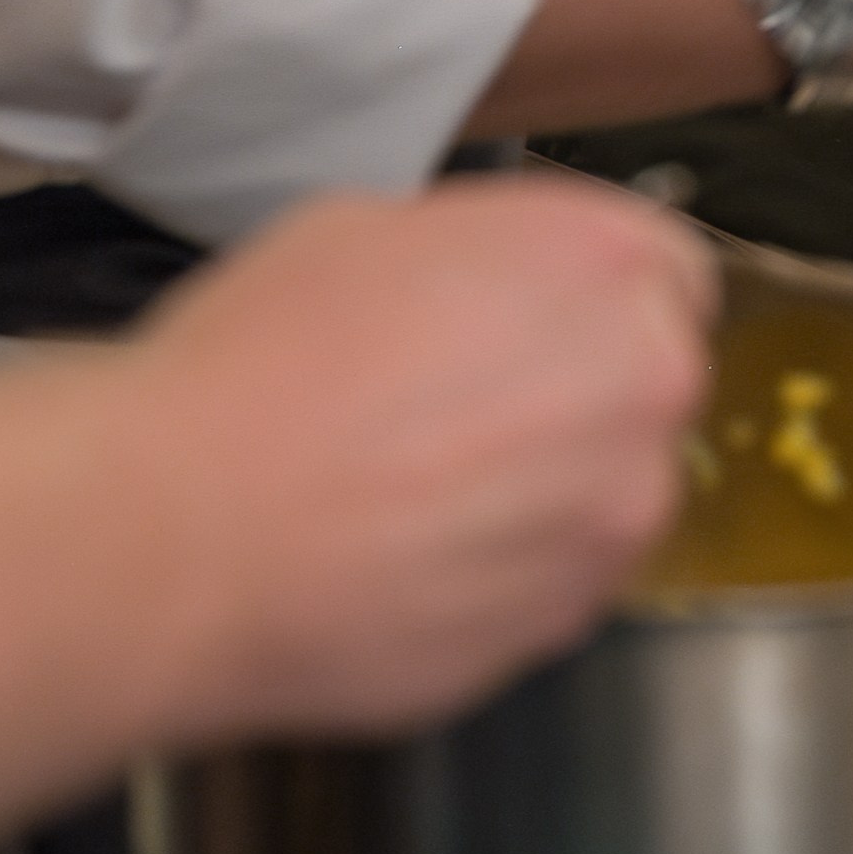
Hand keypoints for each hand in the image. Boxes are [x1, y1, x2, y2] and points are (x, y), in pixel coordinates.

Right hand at [133, 180, 715, 739]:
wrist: (180, 530)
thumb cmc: (258, 360)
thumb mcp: (364, 230)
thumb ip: (475, 254)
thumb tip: (485, 289)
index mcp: (604, 263)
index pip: (672, 274)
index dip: (598, 299)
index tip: (541, 321)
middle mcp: (643, 389)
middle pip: (649, 385)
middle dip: (580, 392)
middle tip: (462, 409)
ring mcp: (614, 522)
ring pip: (609, 495)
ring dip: (546, 492)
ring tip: (419, 496)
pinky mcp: (565, 624)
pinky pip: (554, 584)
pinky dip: (501, 575)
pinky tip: (405, 561)